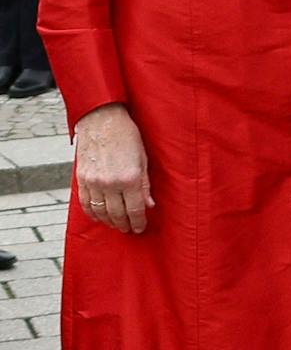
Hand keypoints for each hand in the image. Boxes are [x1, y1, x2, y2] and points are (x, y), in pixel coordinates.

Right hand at [75, 104, 152, 233]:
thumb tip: (149, 205)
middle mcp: (110, 183)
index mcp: (130, 178)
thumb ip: (145, 184)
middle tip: (129, 229)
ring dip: (109, 222)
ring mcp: (93, 182)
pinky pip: (85, 204)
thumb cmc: (127, 136)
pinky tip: (99, 217)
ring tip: (116, 225)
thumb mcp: (144, 158)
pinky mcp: (81, 179)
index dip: (138, 222)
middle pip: (117, 214)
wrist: (102, 120)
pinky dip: (92, 213)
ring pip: (100, 212)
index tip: (140, 228)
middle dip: (124, 225)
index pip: (135, 210)